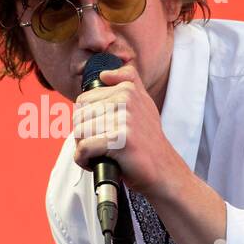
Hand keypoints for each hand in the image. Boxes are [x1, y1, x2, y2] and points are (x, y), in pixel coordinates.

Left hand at [72, 63, 185, 198]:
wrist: (163, 170)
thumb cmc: (147, 141)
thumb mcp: (142, 105)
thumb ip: (128, 83)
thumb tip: (104, 74)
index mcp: (127, 89)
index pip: (84, 100)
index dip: (87, 119)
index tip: (101, 131)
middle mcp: (126, 99)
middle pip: (79, 115)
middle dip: (83, 134)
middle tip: (99, 145)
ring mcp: (124, 118)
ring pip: (80, 131)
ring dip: (83, 148)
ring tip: (100, 154)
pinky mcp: (120, 139)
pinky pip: (84, 148)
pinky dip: (84, 160)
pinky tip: (96, 163)